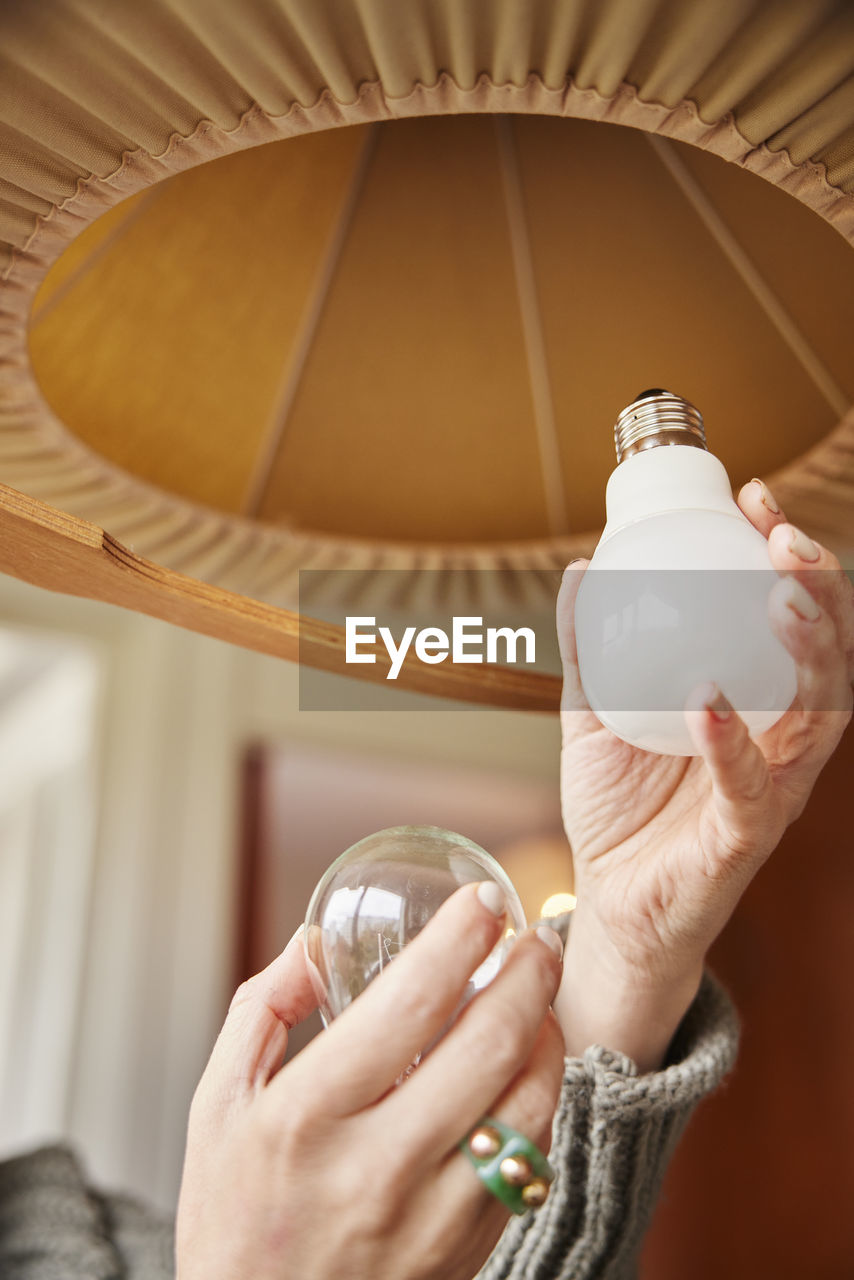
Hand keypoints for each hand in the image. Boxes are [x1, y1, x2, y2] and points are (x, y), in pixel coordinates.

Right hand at [176, 884, 564, 1279]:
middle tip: (535, 936)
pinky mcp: (469, 1247)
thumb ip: (264, 1010)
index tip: (481, 903)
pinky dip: (539, 1097)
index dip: (457, 940)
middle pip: (489, 1044)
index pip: (408, 1003)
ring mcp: (433, 1215)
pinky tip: (526, 1066)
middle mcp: (378, 1167)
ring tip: (539, 996)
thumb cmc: (236, 1218)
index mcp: (308, 1117)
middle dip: (527, 972)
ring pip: (528, 1101)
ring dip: (548, 1033)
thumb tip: (316, 940)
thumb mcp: (216, 1107)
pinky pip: (529, 1156)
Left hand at [554, 479, 852, 1070]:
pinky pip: (751, 789)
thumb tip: (580, 569)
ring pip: (816, 715)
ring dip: (805, 651)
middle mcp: (780, 739)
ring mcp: (769, 787)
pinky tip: (708, 699)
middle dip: (819, 587)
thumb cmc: (623, 807)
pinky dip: (731, 743)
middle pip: (828, 655)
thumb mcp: (596, 712)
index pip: (797, 617)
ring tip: (778, 597)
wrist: (611, 902)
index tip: (756, 501)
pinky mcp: (741, 838)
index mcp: (758, 701)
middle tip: (784, 537)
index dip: (791, 556)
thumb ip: (590, 648)